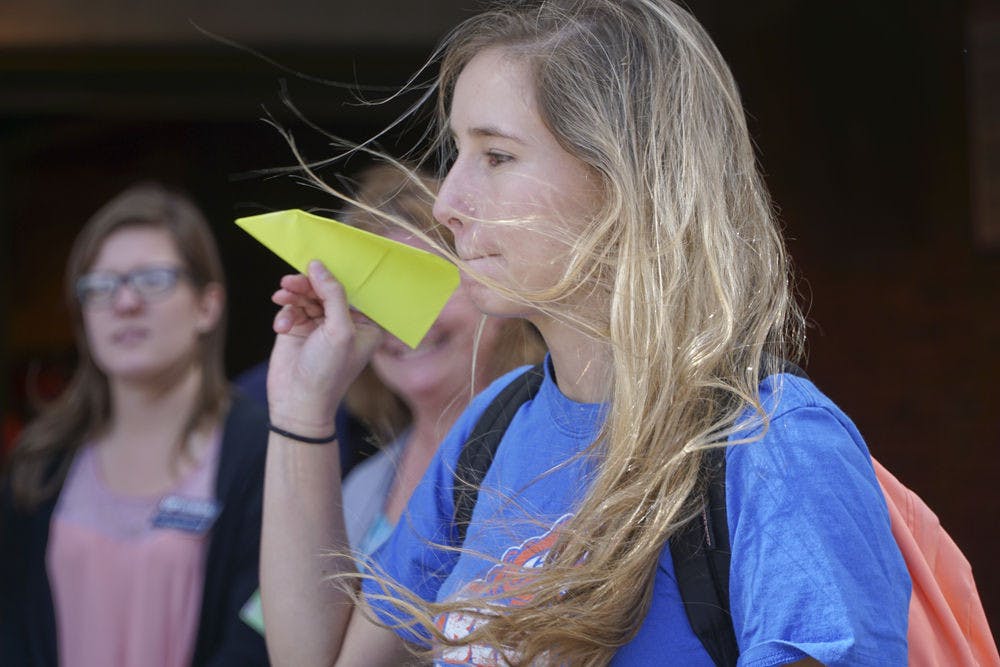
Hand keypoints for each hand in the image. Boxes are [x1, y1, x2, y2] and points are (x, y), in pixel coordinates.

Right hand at [266, 260, 381, 434]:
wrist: (297, 403)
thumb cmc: (327, 372)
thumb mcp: (338, 330)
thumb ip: (332, 295)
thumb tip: (318, 265)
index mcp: (366, 325)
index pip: (354, 291)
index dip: (337, 276)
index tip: (319, 261)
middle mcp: (345, 323)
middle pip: (327, 290)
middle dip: (308, 284)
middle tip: (291, 281)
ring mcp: (321, 326)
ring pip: (307, 296)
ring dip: (294, 295)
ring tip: (282, 295)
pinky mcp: (299, 330)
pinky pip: (292, 309)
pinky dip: (286, 312)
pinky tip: (281, 325)